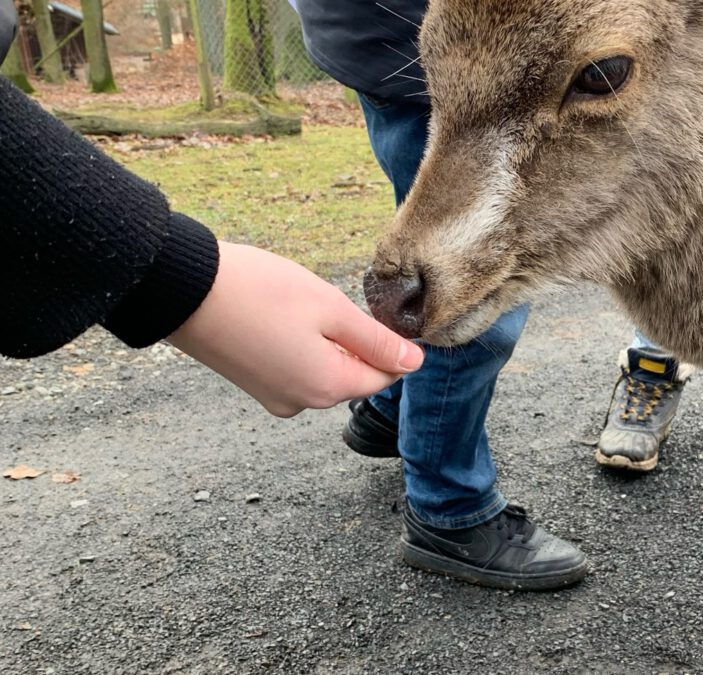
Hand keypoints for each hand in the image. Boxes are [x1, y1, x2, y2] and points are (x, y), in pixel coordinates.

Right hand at [168, 242, 423, 416]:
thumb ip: (376, 340)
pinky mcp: (255, 386)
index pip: (386, 376)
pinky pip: (296, 370)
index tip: (374, 311)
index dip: (391, 344)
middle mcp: (303, 403)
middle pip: (355, 376)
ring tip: (301, 308)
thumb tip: (415, 362)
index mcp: (328, 387)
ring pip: (325, 372)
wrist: (183, 290)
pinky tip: (283, 318)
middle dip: (356, 343)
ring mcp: (276, 398)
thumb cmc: (260, 292)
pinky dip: (302, 346)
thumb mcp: (330, 309)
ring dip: (327, 343)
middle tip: (328, 303)